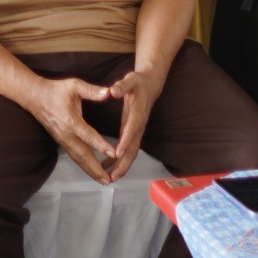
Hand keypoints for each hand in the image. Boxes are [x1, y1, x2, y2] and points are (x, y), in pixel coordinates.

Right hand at [31, 73, 119, 180]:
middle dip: (95, 168)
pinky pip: (74, 155)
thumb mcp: (74, 85)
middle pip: (82, 154)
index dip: (100, 145)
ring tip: (104, 180)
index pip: (87, 135)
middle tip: (108, 179)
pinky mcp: (61, 141)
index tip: (113, 153)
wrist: (34, 97)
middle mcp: (66, 134)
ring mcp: (62, 139)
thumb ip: (92, 90)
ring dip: (90, 170)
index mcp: (71, 121)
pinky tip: (93, 171)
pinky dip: (84, 165)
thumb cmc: (56, 90)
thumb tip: (109, 92)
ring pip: (77, 158)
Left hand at [102, 64, 161, 180]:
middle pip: (134, 147)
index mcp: (138, 112)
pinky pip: (128, 149)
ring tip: (110, 178)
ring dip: (122, 166)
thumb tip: (112, 91)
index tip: (117, 152)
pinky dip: (119, 160)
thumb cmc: (138, 82)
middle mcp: (139, 125)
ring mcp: (137, 130)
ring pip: (131, 152)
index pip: (132, 128)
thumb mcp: (130, 79)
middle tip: (113, 176)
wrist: (150, 85)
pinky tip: (107, 166)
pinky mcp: (133, 133)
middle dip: (123, 163)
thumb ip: (122, 86)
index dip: (125, 140)